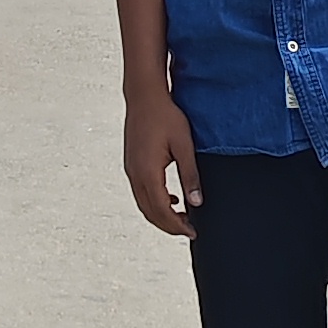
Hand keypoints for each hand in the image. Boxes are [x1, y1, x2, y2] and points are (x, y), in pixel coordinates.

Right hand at [122, 88, 202, 235]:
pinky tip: (171, 198)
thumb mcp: (184, 145)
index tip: (192, 231)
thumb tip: (197, 202)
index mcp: (148, 172)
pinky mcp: (131, 164)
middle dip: (169, 226)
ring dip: (161, 215)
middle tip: (189, 230)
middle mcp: (135, 174)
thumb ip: (190, 175)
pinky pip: (141, 192)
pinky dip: (155, 202)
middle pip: (150, 212)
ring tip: (182, 218)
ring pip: (144, 204)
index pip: (162, 210)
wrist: (144, 96)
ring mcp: (130, 169)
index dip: (177, 225)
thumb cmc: (164, 116)